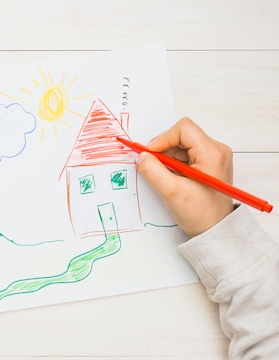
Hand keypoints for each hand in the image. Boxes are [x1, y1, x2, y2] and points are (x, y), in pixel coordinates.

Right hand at [137, 117, 233, 236]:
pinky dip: (173, 163)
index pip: (183, 129)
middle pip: (182, 135)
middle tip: (153, 166)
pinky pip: (185, 154)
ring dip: (168, 157)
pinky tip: (173, 178)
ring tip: (167, 177)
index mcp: (212, 154)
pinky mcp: (208, 163)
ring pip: (181, 145)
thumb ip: (153, 171)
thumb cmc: (201, 214)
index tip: (150, 153)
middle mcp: (216, 151)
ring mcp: (213, 157)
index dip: (163, 138)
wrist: (215, 230)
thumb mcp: (171, 193)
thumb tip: (142, 156)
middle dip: (164, 149)